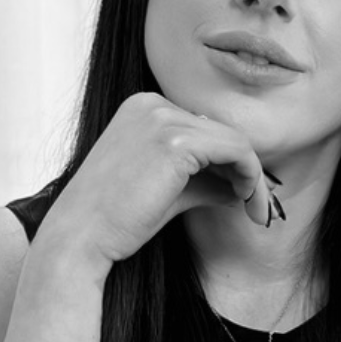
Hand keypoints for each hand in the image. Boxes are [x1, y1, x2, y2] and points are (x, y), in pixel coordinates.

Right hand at [39, 92, 277, 267]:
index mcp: (142, 108)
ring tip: (256, 210)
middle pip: (222, 132)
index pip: (205, 129)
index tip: (244, 194)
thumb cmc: (117, 219)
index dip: (231, 162)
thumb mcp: (167, 191)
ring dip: (254, 177)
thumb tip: (240, 187)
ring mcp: (162, 118)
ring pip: (235, 141)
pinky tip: (248, 201)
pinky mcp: (175, 140)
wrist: (81, 237)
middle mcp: (151, 103)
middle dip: (247, 170)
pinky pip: (236, 150)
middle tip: (259, 206)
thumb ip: (202, 181)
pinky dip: (252, 176)